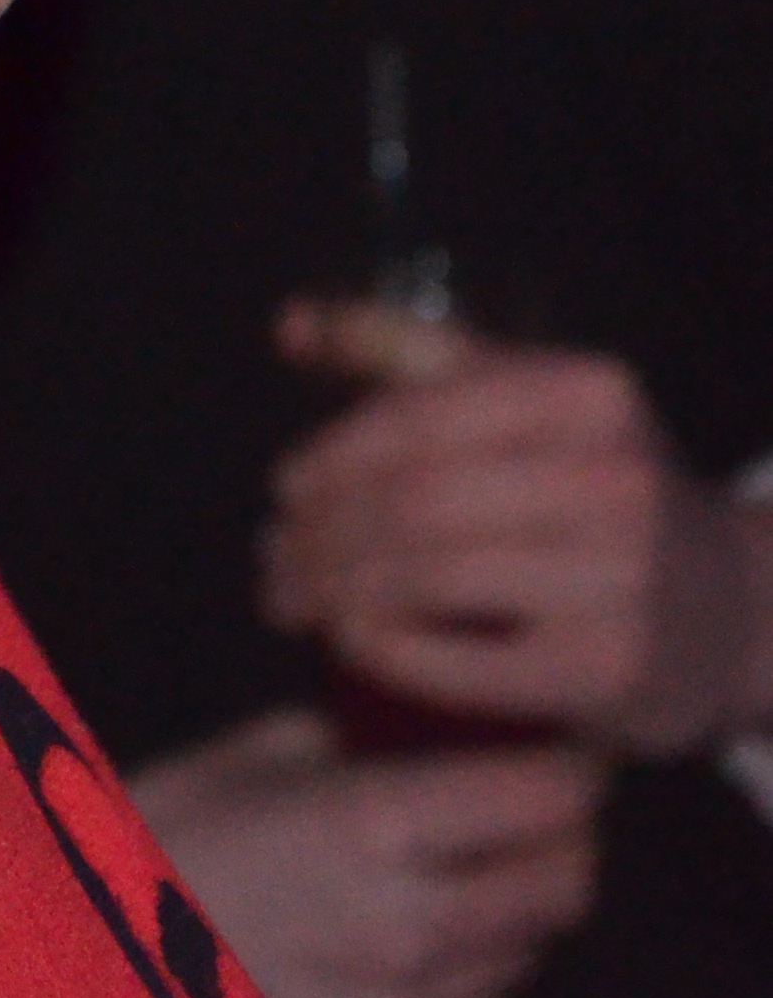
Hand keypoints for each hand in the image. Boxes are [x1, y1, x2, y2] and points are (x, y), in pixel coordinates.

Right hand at [131, 709, 599, 997]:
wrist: (77, 952)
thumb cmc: (156, 834)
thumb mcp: (256, 755)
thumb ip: (366, 744)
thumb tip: (443, 732)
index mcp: (375, 825)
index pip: (547, 800)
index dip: (562, 767)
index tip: (553, 749)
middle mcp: (410, 930)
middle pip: (562, 885)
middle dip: (557, 840)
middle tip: (521, 810)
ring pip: (524, 956)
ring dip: (506, 911)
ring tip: (444, 875)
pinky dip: (466, 979)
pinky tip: (404, 944)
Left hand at [266, 304, 772, 754]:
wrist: (733, 607)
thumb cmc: (596, 486)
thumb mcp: (523, 395)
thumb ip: (404, 351)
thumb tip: (290, 324)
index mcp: (585, 393)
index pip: (421, 417)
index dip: (334, 454)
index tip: (283, 487)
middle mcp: (611, 479)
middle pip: (416, 502)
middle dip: (324, 532)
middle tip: (272, 556)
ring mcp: (617, 580)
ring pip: (429, 578)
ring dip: (337, 590)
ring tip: (290, 598)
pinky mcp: (608, 672)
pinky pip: (462, 662)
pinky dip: (386, 649)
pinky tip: (349, 639)